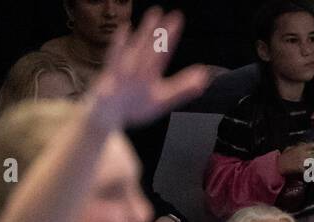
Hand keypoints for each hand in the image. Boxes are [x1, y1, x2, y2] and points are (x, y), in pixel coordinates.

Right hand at [85, 8, 210, 131]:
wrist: (108, 115)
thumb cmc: (136, 105)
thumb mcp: (163, 98)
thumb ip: (183, 88)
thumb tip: (205, 77)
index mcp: (151, 70)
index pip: (163, 50)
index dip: (170, 36)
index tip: (178, 18)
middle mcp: (138, 67)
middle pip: (150, 46)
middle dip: (158, 31)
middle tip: (168, 14)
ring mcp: (123, 71)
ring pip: (134, 50)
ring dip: (142, 34)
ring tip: (147, 18)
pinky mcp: (110, 79)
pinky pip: (114, 61)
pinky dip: (118, 47)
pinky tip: (124, 31)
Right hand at [277, 141, 313, 175]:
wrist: (277, 166)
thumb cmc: (283, 158)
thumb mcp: (289, 149)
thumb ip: (297, 147)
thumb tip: (304, 145)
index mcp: (300, 148)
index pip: (313, 146)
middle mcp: (302, 154)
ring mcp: (302, 161)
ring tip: (313, 168)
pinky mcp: (301, 169)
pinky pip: (310, 171)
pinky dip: (311, 174)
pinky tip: (310, 175)